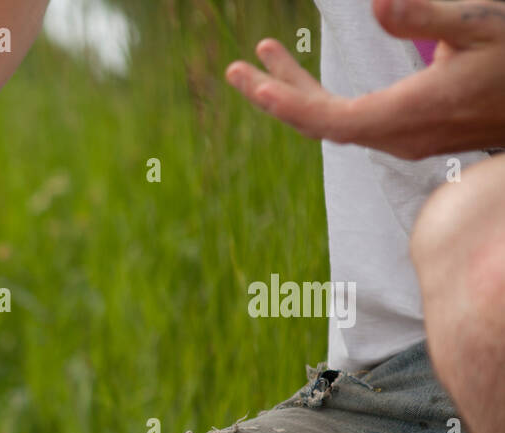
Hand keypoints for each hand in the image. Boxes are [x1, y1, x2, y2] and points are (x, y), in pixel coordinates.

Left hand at [225, 0, 504, 159]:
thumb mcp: (483, 24)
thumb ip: (427, 17)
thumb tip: (377, 4)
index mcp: (413, 112)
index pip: (332, 119)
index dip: (289, 104)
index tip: (253, 85)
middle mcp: (403, 135)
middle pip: (322, 123)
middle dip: (275, 94)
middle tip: (234, 68)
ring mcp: (408, 138)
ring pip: (336, 122)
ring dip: (295, 93)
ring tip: (262, 58)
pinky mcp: (414, 132)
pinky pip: (353, 122)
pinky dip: (321, 101)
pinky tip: (302, 83)